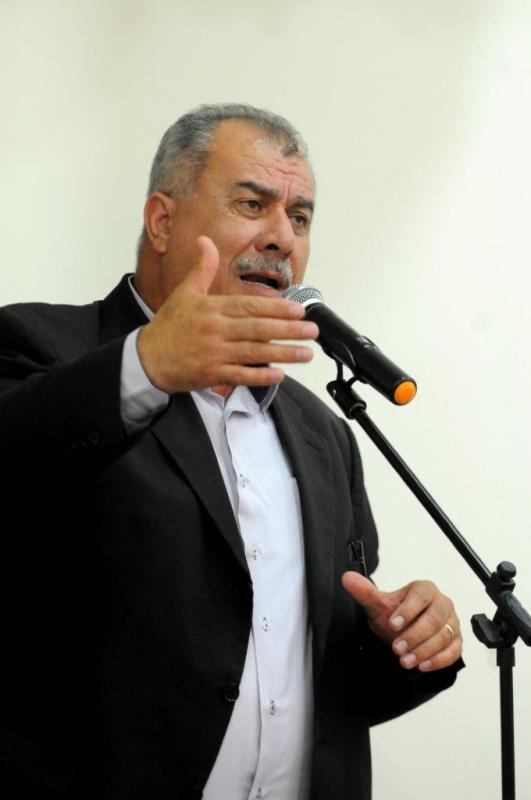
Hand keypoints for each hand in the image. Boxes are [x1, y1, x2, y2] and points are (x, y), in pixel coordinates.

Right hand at [137, 236, 318, 392]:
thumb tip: (205, 240)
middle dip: (288, 330)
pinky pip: (240, 375)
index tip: (299, 310)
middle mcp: (215, 330)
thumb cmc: (168, 326)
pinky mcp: (211, 374)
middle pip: (257, 329)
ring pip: (254, 352)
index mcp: (212, 309)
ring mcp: (214, 354)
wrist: (147, 359)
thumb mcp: (184, 293)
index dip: (276, 308)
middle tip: (312, 330)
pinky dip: (260, 376)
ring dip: (282, 354)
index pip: (250, 307)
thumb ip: (201, 268)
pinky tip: (280, 375)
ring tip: (305, 353)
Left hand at [342, 571, 461, 671]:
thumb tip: (347, 578)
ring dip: (424, 650)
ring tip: (405, 660)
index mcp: (425, 589)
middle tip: (397, 648)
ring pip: (444, 636)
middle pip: (435, 618)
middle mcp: (442, 603)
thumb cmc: (395, 616)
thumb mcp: (378, 605)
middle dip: (415, 635)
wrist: (404, 633)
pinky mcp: (456, 641)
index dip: (407, 610)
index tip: (392, 624)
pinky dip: (438, 660)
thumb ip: (365, 592)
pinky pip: (453, 651)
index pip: (421, 596)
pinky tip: (422, 665)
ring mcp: (452, 622)